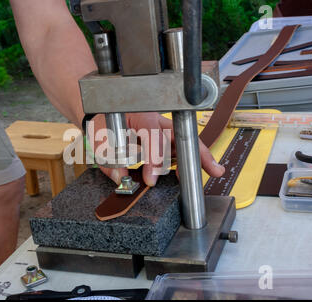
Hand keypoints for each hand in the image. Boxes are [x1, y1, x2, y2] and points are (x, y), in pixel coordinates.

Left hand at [87, 113, 224, 185]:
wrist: (101, 112)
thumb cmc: (101, 122)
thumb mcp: (99, 140)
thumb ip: (109, 161)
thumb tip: (121, 180)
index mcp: (139, 115)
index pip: (153, 134)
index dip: (154, 158)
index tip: (150, 179)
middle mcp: (155, 119)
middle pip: (181, 133)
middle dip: (197, 152)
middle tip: (213, 169)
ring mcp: (162, 127)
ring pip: (184, 139)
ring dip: (199, 156)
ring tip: (212, 171)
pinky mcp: (163, 136)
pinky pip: (178, 147)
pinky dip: (188, 159)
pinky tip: (194, 171)